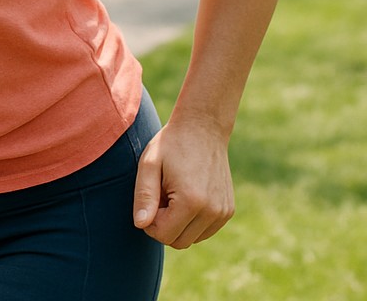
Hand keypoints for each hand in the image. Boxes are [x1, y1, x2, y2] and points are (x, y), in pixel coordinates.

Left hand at [132, 118, 235, 248]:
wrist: (203, 128)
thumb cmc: (171, 144)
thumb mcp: (150, 164)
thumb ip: (144, 196)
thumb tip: (140, 224)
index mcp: (192, 201)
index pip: (164, 235)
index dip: (150, 221)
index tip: (150, 197)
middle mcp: (212, 211)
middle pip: (179, 241)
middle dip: (164, 224)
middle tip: (161, 194)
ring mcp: (223, 212)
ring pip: (192, 238)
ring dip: (178, 223)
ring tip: (174, 193)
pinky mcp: (228, 210)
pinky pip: (204, 231)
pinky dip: (192, 221)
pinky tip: (187, 195)